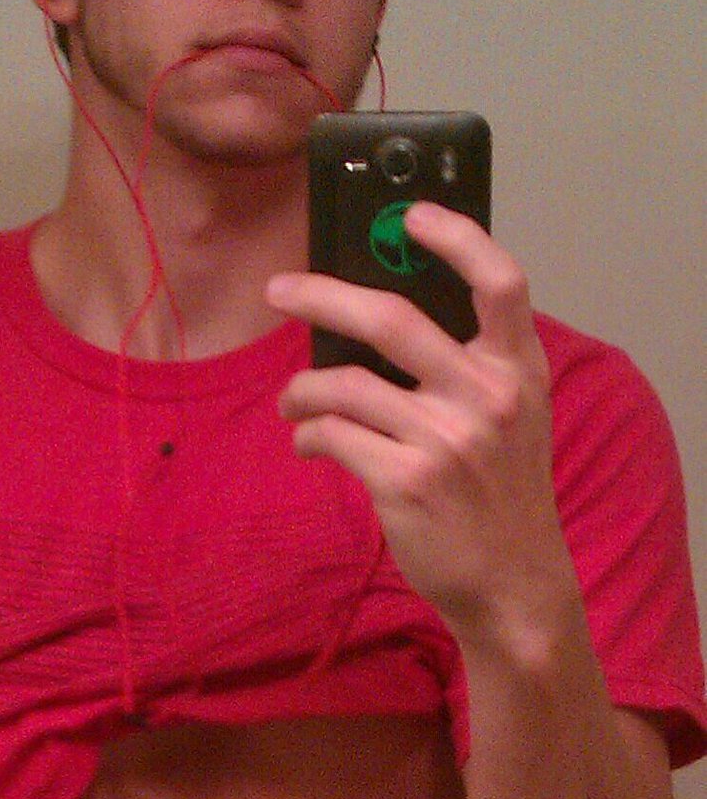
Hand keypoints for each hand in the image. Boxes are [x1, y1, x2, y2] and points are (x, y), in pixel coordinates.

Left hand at [268, 203, 577, 649]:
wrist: (514, 585)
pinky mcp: (405, 481)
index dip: (456, 236)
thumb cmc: (501, 494)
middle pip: (389, 317)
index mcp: (518, 370)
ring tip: (292, 401)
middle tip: (280, 291)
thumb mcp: (513, 419)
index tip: (409, 214)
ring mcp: (446, 439)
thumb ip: (471, 365)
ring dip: (301, 389)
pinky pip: (332, 434)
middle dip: (320, 296)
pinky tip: (310, 442)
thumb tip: (376, 316)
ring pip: (343, 383)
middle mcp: (487, 396)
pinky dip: (310, 434)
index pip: (501, 280)